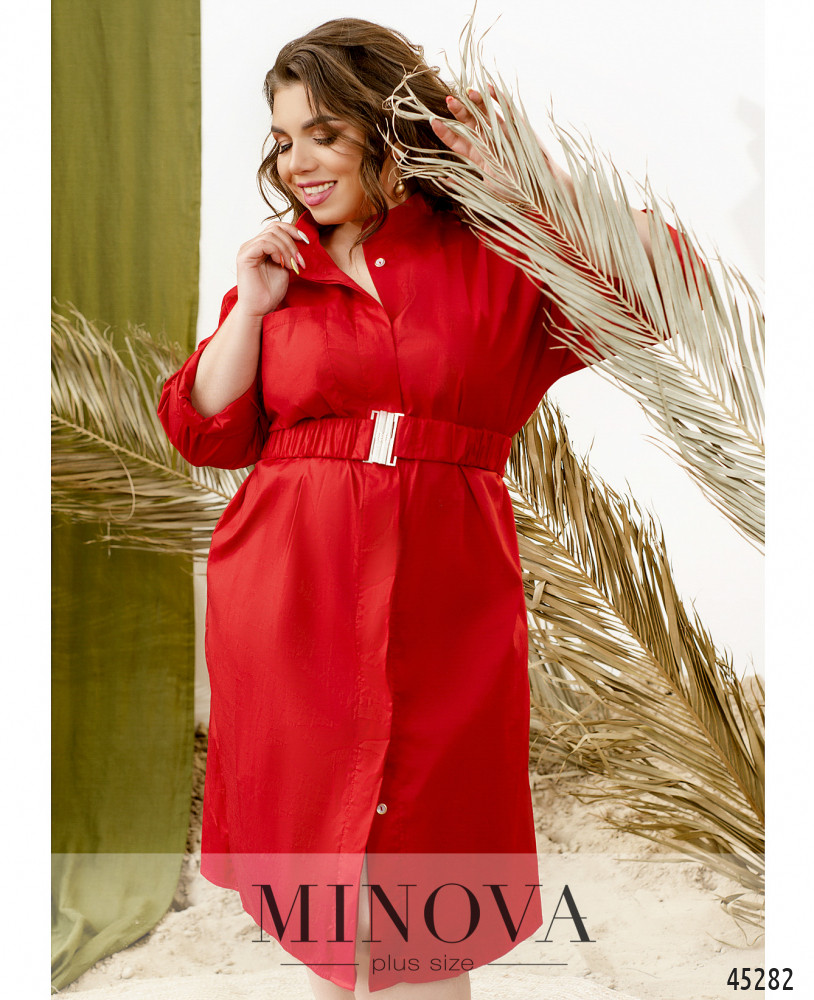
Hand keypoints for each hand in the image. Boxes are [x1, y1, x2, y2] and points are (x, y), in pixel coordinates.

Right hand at [234, 221, 309, 316]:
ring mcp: (247, 249)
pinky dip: (277, 251)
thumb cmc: (271, 292)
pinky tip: (282, 264)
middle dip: (292, 242)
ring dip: (287, 249)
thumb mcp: (285, 267)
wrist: (260, 309)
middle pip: (275, 228)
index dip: (293, 230)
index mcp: (260, 246)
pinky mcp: (245, 256)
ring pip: (271, 235)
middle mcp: (252, 244)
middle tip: (299, 261)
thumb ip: (288, 252)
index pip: (276, 227)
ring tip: (291, 266)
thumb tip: (300, 238)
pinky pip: (264, 243)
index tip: (307, 242)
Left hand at [430, 85, 520, 200]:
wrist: (540, 190)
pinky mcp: (518, 126)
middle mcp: (488, 140)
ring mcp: (502, 131)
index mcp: (478, 155)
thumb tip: (443, 178)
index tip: (433, 121)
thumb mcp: (485, 189)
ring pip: (486, 112)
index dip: (445, 131)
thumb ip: (464, 182)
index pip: (457, 140)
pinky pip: (506, 109)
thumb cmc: (514, 192)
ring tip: (467, 92)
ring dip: (476, 101)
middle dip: (459, 111)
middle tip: (449, 101)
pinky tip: (488, 88)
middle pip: (469, 122)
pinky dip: (498, 98)